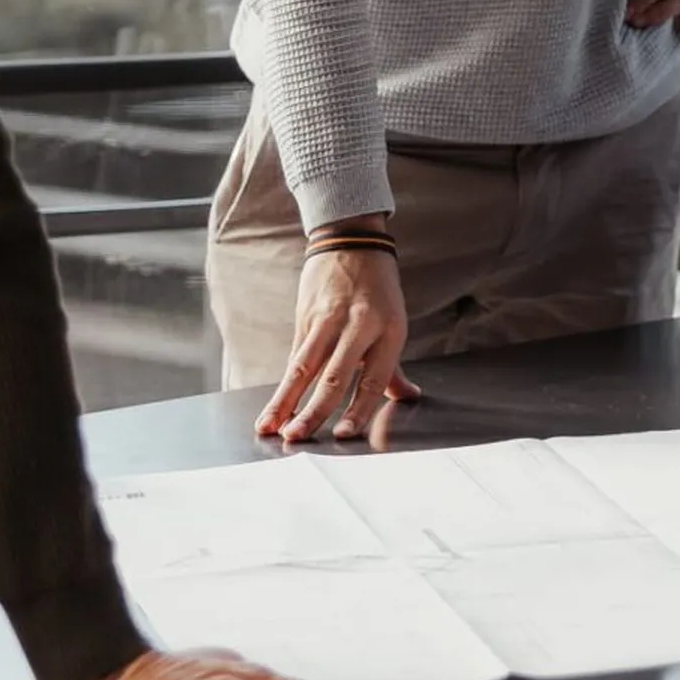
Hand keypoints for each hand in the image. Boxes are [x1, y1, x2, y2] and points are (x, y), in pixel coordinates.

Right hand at [256, 239, 420, 442]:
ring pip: (304, 367)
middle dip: (314, 411)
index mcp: (388, 330)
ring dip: (286, 401)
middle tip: (297, 438)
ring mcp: (328, 320)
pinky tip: (272, 408)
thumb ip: (393, 369)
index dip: (359, 409)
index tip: (344, 435)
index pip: (373, 379)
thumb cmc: (377, 289)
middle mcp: (358, 325)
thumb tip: (408, 397)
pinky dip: (283, 385)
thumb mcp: (393, 324)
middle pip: (334, 375)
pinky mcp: (305, 316)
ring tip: (271, 428)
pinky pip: (294, 356)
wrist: (350, 241)